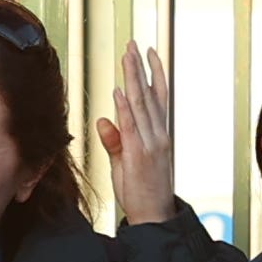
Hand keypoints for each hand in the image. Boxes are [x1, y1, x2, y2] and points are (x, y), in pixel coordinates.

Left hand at [100, 45, 176, 225]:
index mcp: (158, 135)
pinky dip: (127, 107)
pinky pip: (133, 126)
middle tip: (134, 44)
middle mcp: (158, 135)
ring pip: (142, 104)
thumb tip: (103, 119)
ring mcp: (151, 144)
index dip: (152, 74)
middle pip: (149, 94)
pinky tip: (121, 90)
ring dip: (134, 79)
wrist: (155, 216)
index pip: (156, 97)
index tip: (146, 53)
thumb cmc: (142, 192)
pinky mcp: (141, 155)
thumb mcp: (126, 163)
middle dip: (141, 68)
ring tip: (128, 57)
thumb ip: (116, 140)